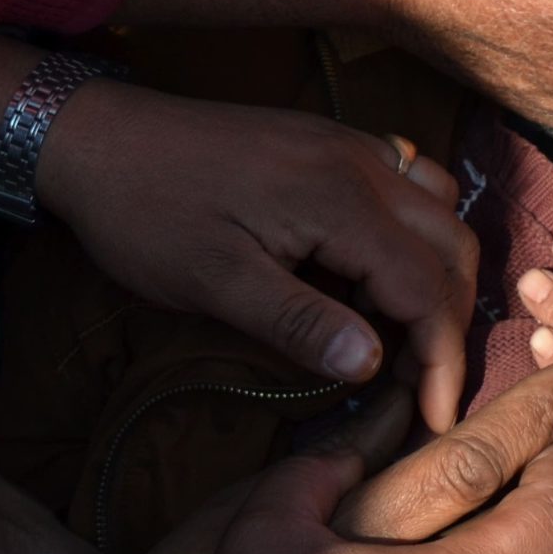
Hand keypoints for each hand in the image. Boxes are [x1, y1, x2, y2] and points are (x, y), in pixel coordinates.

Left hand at [37, 83, 476, 430]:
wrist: (99, 136)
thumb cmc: (148, 214)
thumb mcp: (213, 282)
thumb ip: (298, 323)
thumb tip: (373, 367)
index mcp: (341, 201)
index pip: (427, 286)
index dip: (441, 357)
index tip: (432, 418)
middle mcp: (363, 164)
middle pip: (453, 245)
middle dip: (450, 320)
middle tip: (421, 383)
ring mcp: (351, 146)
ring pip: (441, 210)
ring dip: (440, 272)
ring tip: (402, 331)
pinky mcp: (333, 143)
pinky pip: (409, 184)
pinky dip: (417, 233)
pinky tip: (373, 271)